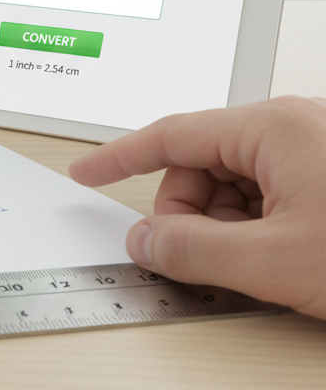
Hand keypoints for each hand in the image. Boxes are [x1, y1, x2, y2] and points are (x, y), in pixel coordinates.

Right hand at [69, 96, 325, 319]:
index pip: (171, 136)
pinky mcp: (324, 173)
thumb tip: (146, 242)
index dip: (120, 159)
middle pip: (200, 165)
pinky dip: (254, 227)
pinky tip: (274, 257)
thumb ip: (196, 251)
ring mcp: (310, 147)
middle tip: (199, 256)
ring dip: (225, 226)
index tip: (87, 172)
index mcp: (273, 126)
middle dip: (189, 214)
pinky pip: (263, 193)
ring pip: (230, 184)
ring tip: (256, 263)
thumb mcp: (277, 260)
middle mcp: (290, 126)